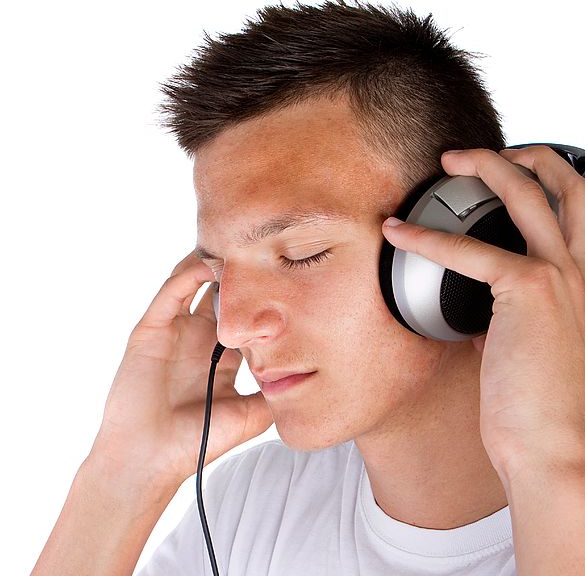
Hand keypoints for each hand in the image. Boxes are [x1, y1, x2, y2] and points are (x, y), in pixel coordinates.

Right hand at [90, 252, 273, 488]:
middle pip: (220, 290)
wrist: (149, 461)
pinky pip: (171, 292)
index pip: (246, 314)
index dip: (264, 295)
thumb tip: (311, 375)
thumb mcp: (251, 415)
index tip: (289, 274)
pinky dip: (188, 274)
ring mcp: (174, 331)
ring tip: (240, 247)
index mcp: (222, 354)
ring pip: (194, 282)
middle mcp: (199, 337)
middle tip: (264, 247)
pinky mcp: (151, 330)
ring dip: (215, 264)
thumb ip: (276, 393)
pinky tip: (210, 264)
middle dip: (240, 270)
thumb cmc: (198, 441)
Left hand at [381, 147, 584, 482]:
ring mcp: (564, 278)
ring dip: (488, 166)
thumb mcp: (546, 354)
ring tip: (450, 160)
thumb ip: (523, 323)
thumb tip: (488, 317)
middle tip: (488, 153)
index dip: (556, 184)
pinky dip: (428, 237)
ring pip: (528, 194)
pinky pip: (469, 249)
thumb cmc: (549, 412)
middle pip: (570, 185)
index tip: (520, 178)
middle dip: (529, 157)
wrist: (558, 451)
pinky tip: (398, 232)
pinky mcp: (528, 293)